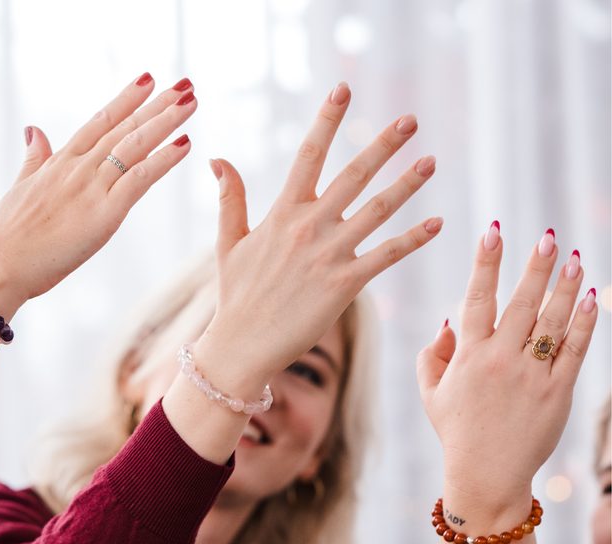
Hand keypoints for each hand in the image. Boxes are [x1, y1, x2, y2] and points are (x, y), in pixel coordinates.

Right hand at [0, 74, 196, 303]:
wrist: (1, 263)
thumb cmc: (9, 234)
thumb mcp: (21, 186)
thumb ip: (34, 158)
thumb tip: (34, 130)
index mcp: (61, 162)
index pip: (100, 121)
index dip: (126, 100)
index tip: (147, 80)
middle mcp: (79, 167)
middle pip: (124, 127)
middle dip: (156, 104)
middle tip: (185, 84)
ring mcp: (92, 187)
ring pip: (135, 145)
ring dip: (166, 122)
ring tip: (190, 101)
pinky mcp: (105, 212)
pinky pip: (139, 178)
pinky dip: (163, 160)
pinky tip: (184, 144)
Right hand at [201, 81, 440, 383]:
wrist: (242, 344)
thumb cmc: (235, 295)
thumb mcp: (228, 243)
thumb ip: (230, 198)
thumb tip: (216, 158)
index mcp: (282, 213)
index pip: (307, 154)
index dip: (327, 119)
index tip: (344, 88)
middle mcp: (308, 226)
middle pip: (353, 175)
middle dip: (384, 144)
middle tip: (410, 120)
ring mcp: (328, 254)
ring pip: (377, 210)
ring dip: (408, 184)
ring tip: (431, 162)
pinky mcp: (345, 284)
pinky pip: (387, 256)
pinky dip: (413, 240)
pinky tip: (437, 224)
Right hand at [417, 224, 597, 519]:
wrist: (487, 476)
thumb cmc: (456, 432)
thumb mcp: (431, 394)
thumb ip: (433, 355)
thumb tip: (447, 321)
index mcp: (468, 357)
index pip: (477, 299)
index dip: (485, 263)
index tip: (492, 232)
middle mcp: (500, 361)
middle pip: (521, 303)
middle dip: (534, 266)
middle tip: (546, 236)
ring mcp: (532, 376)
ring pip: (552, 321)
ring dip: (564, 286)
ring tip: (573, 258)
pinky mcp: (557, 392)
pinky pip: (574, 350)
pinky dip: (584, 322)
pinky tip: (590, 297)